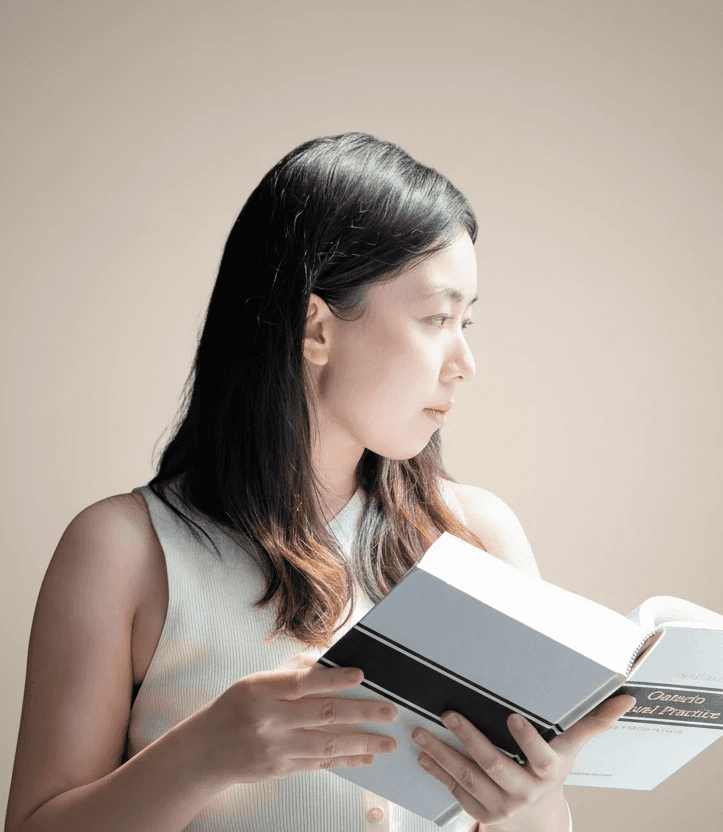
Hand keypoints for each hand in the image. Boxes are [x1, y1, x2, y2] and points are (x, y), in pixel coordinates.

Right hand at [185, 654, 399, 788]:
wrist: (206, 750)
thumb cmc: (237, 706)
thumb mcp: (257, 680)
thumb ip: (292, 670)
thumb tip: (329, 658)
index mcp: (261, 690)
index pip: (302, 683)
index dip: (333, 678)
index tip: (362, 674)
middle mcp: (269, 720)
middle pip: (323, 715)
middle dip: (362, 713)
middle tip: (391, 711)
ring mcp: (276, 749)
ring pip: (327, 745)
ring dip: (363, 743)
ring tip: (388, 742)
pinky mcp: (282, 770)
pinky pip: (320, 765)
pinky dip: (346, 760)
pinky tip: (366, 757)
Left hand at [411, 693, 635, 828]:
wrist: (539, 822)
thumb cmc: (553, 771)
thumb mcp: (572, 749)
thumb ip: (594, 723)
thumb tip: (627, 698)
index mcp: (548, 772)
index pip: (540, 757)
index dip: (526, 739)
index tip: (511, 716)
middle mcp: (525, 792)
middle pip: (494, 765)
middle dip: (469, 738)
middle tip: (448, 713)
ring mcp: (501, 807)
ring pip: (468, 778)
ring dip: (442, 754)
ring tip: (421, 732)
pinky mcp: (482, 815)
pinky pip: (456, 792)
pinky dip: (437, 773)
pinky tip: (422, 756)